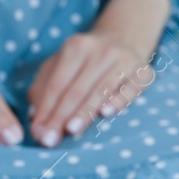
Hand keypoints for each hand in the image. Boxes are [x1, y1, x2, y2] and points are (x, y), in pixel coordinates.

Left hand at [27, 0, 169, 146]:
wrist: (126, 38)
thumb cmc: (87, 60)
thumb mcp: (61, 64)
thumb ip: (44, 88)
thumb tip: (34, 117)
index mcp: (76, 47)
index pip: (56, 85)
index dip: (46, 110)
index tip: (37, 133)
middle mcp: (100, 50)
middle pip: (76, 89)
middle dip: (61, 117)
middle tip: (50, 140)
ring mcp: (124, 60)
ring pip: (101, 90)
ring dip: (86, 111)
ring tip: (72, 130)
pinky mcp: (144, 71)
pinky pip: (131, 88)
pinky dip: (119, 100)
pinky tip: (107, 112)